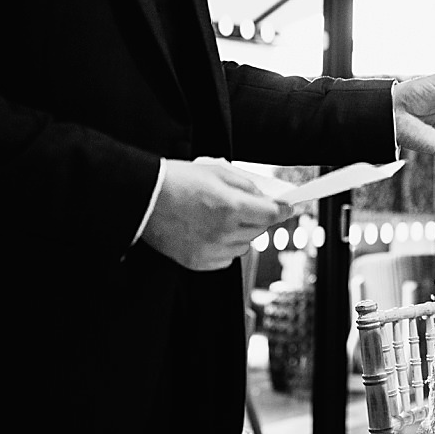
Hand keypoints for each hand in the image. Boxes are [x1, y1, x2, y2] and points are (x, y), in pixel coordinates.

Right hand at [140, 158, 294, 270]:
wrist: (145, 198)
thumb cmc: (177, 181)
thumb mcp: (217, 172)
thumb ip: (246, 186)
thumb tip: (266, 198)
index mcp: (230, 207)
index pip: (271, 214)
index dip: (283, 210)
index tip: (289, 208)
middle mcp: (222, 232)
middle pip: (259, 231)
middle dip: (258, 218)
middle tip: (246, 206)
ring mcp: (210, 250)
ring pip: (244, 247)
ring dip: (242, 233)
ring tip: (222, 217)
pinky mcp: (197, 261)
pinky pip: (226, 260)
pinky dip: (225, 248)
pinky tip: (211, 232)